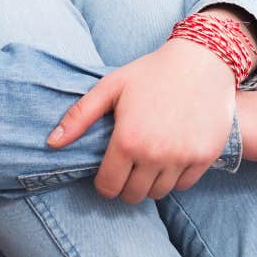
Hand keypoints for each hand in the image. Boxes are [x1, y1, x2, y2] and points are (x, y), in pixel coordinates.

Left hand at [47, 38, 235, 202]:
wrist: (202, 60)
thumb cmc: (152, 72)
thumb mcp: (111, 87)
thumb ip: (79, 116)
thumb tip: (51, 143)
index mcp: (127, 140)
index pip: (108, 187)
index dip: (105, 183)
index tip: (110, 171)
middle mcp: (155, 154)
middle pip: (133, 195)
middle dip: (127, 185)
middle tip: (130, 165)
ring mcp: (182, 157)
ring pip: (159, 193)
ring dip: (151, 182)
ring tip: (150, 160)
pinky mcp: (205, 157)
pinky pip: (184, 185)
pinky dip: (176, 177)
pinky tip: (172, 156)